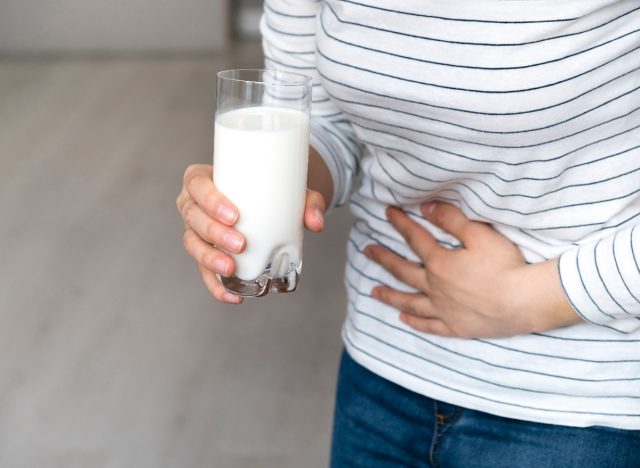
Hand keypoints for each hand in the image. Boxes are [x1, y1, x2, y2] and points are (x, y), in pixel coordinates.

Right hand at [177, 164, 325, 303]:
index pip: (196, 184)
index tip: (234, 214)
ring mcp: (197, 230)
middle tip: (241, 244)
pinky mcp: (205, 253)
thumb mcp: (290, 189)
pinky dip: (216, 286)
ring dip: (210, 258)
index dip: (209, 200)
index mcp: (204, 180)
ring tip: (231, 268)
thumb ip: (308, 202)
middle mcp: (194, 204)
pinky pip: (203, 270)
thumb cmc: (270, 190)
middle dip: (214, 233)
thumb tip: (316, 223)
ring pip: (193, 244)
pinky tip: (232, 296)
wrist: (270, 202)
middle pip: (193, 217)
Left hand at [364, 202, 579, 337]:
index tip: (387, 212)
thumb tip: (426, 208)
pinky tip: (404, 319)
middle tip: (367, 251)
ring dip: (390, 295)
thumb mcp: (479, 234)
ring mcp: (444, 310)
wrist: (524, 301)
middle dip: (383, 259)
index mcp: (439, 263)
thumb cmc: (505, 265)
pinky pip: (429, 325)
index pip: (415, 239)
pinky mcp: (456, 327)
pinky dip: (415, 322)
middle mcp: (435, 287)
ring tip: (374, 291)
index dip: (400, 223)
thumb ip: (451, 220)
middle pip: (403, 271)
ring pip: (410, 302)